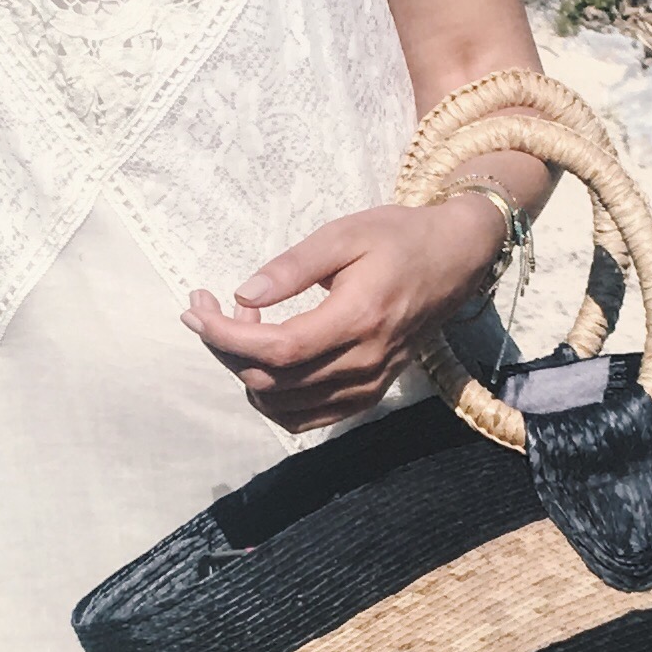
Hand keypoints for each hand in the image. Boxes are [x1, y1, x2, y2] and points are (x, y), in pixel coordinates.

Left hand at [184, 196, 505, 432]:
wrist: (454, 261)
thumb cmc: (399, 239)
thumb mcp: (344, 234)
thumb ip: (292, 267)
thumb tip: (243, 295)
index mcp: (358, 319)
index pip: (278, 349)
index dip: (226, 337)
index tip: (197, 309)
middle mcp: (364, 363)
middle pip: (273, 381)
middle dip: (225, 348)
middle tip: (210, 308)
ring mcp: (367, 386)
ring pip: (283, 405)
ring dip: (246, 371)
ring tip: (246, 325)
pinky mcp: (367, 395)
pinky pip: (306, 417)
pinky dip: (273, 396)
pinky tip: (267, 357)